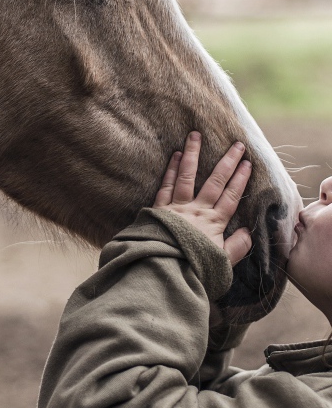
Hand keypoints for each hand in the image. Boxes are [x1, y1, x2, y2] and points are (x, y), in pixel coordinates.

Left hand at [153, 132, 252, 266]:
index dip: (240, 180)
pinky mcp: (159, 209)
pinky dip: (170, 169)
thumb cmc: (193, 271)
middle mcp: (196, 211)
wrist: (163, 272)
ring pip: (187, 175)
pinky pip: (166, 185)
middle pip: (214, 181)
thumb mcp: (221, 264)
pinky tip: (173, 155)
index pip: (231, 197)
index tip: (248, 163)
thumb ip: (237, 248)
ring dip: (192, 154)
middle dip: (227, 162)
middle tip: (236, 144)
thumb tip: (249, 232)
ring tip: (195, 135)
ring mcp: (176, 208)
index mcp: (214, 224)